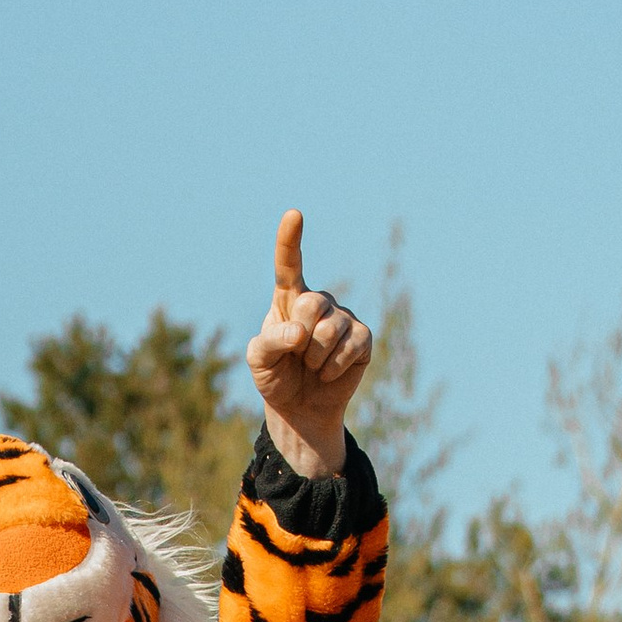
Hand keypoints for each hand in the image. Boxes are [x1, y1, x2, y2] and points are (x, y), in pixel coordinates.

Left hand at [247, 210, 371, 480]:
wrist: (300, 407)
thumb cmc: (276, 376)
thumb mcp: (259, 361)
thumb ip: (270, 342)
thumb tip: (300, 331)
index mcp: (288, 299)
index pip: (289, 265)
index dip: (290, 240)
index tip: (293, 214)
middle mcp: (318, 301)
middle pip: (311, 304)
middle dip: (300, 337)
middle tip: (298, 354)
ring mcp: (343, 318)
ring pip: (329, 331)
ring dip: (315, 358)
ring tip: (312, 365)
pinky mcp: (363, 338)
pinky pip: (351, 347)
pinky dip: (334, 367)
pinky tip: (328, 373)